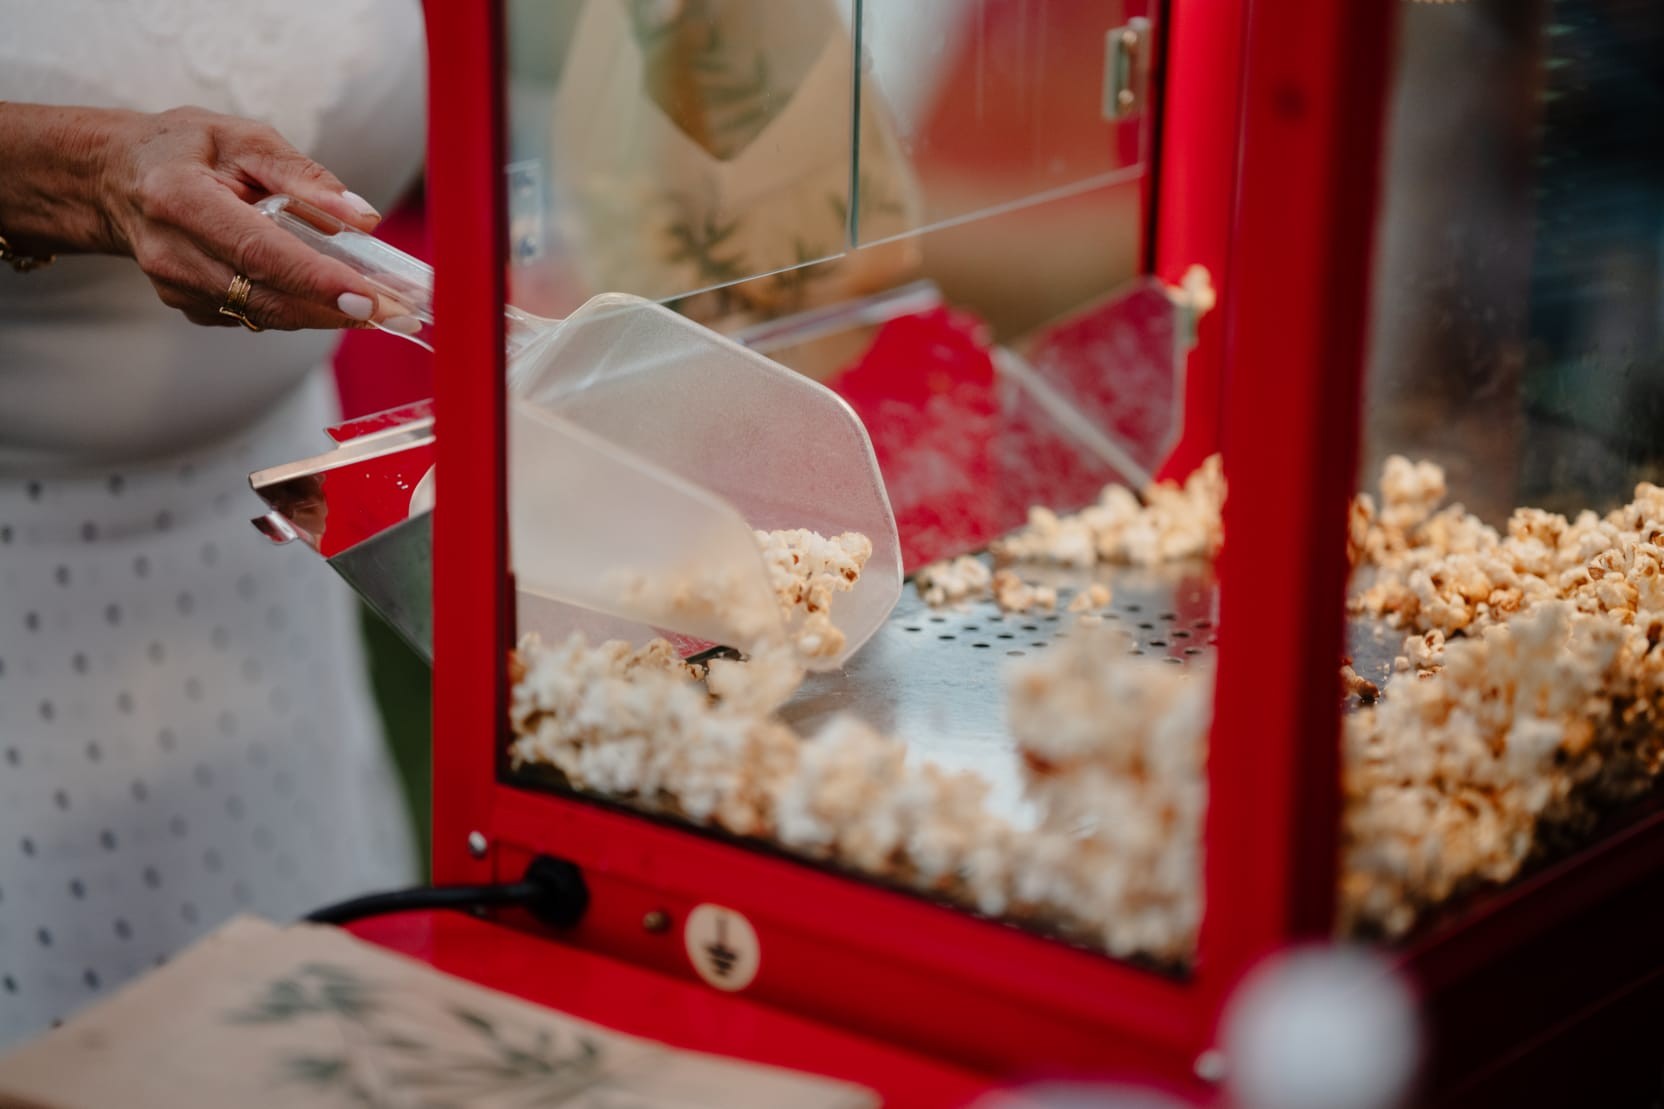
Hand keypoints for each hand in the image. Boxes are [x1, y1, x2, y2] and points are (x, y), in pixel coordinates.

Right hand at [0, 103, 394, 330]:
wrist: (116, 180)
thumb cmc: (184, 149)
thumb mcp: (242, 138)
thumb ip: (303, 175)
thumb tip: (363, 217)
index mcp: (181, 200)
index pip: (258, 251)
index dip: (315, 280)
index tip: (368, 298)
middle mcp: (173, 254)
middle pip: (269, 296)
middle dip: (340, 309)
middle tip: (403, 316)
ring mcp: (179, 289)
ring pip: (269, 313)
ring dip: (330, 314)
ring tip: (388, 310)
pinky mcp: (192, 308)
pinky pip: (259, 314)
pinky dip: (303, 308)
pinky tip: (336, 297)